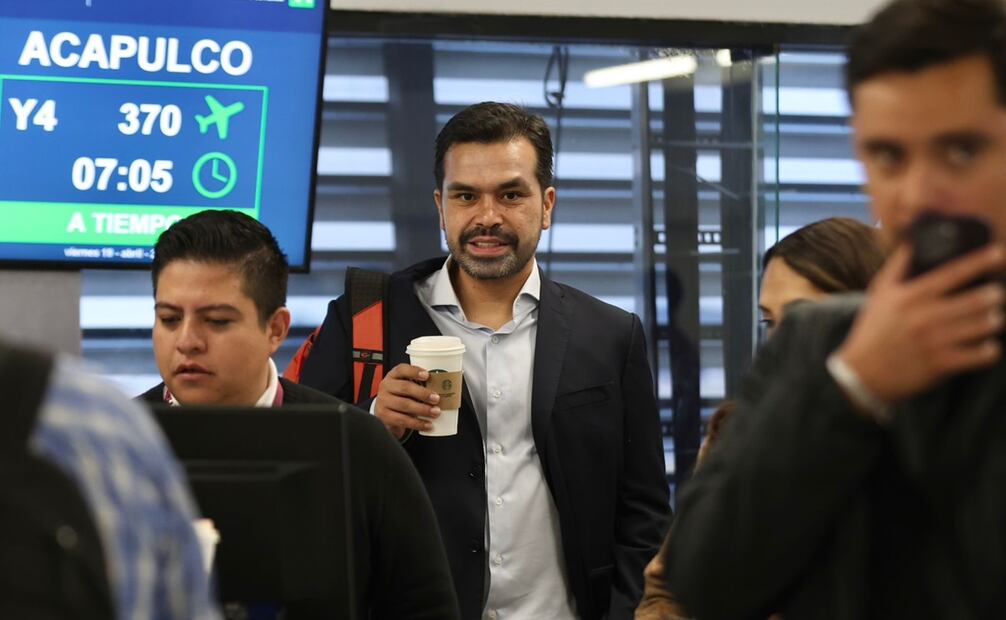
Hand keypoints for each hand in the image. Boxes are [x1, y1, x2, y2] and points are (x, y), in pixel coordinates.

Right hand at [374, 363, 440, 438]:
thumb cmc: (401, 396)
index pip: (402, 369)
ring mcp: (383, 401)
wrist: (385, 412)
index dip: (414, 371)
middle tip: (436, 398)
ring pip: (404, 405)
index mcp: (393, 375)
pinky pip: (402, 420)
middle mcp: (386, 386)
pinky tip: (428, 425)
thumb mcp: (407, 387)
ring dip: (423, 409)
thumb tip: (441, 389)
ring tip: (436, 412)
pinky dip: (417, 423)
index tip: (427, 375)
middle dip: (423, 393)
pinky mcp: (384, 416)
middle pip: (405, 388)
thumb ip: (419, 385)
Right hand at [836, 243, 1005, 403]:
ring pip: (984, 326)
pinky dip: (990, 349)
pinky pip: (982, 354)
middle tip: (995, 294)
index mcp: (910, 296)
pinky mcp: (942, 364)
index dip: (979, 261)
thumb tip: (914, 240)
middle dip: (994, 295)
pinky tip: (986, 345)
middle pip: (977, 300)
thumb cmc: (873, 330)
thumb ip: (898, 266)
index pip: (952, 273)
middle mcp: (924, 316)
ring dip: (993, 320)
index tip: (999, 252)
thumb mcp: (879, 294)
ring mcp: (935, 342)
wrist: (862, 374)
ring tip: (991, 318)